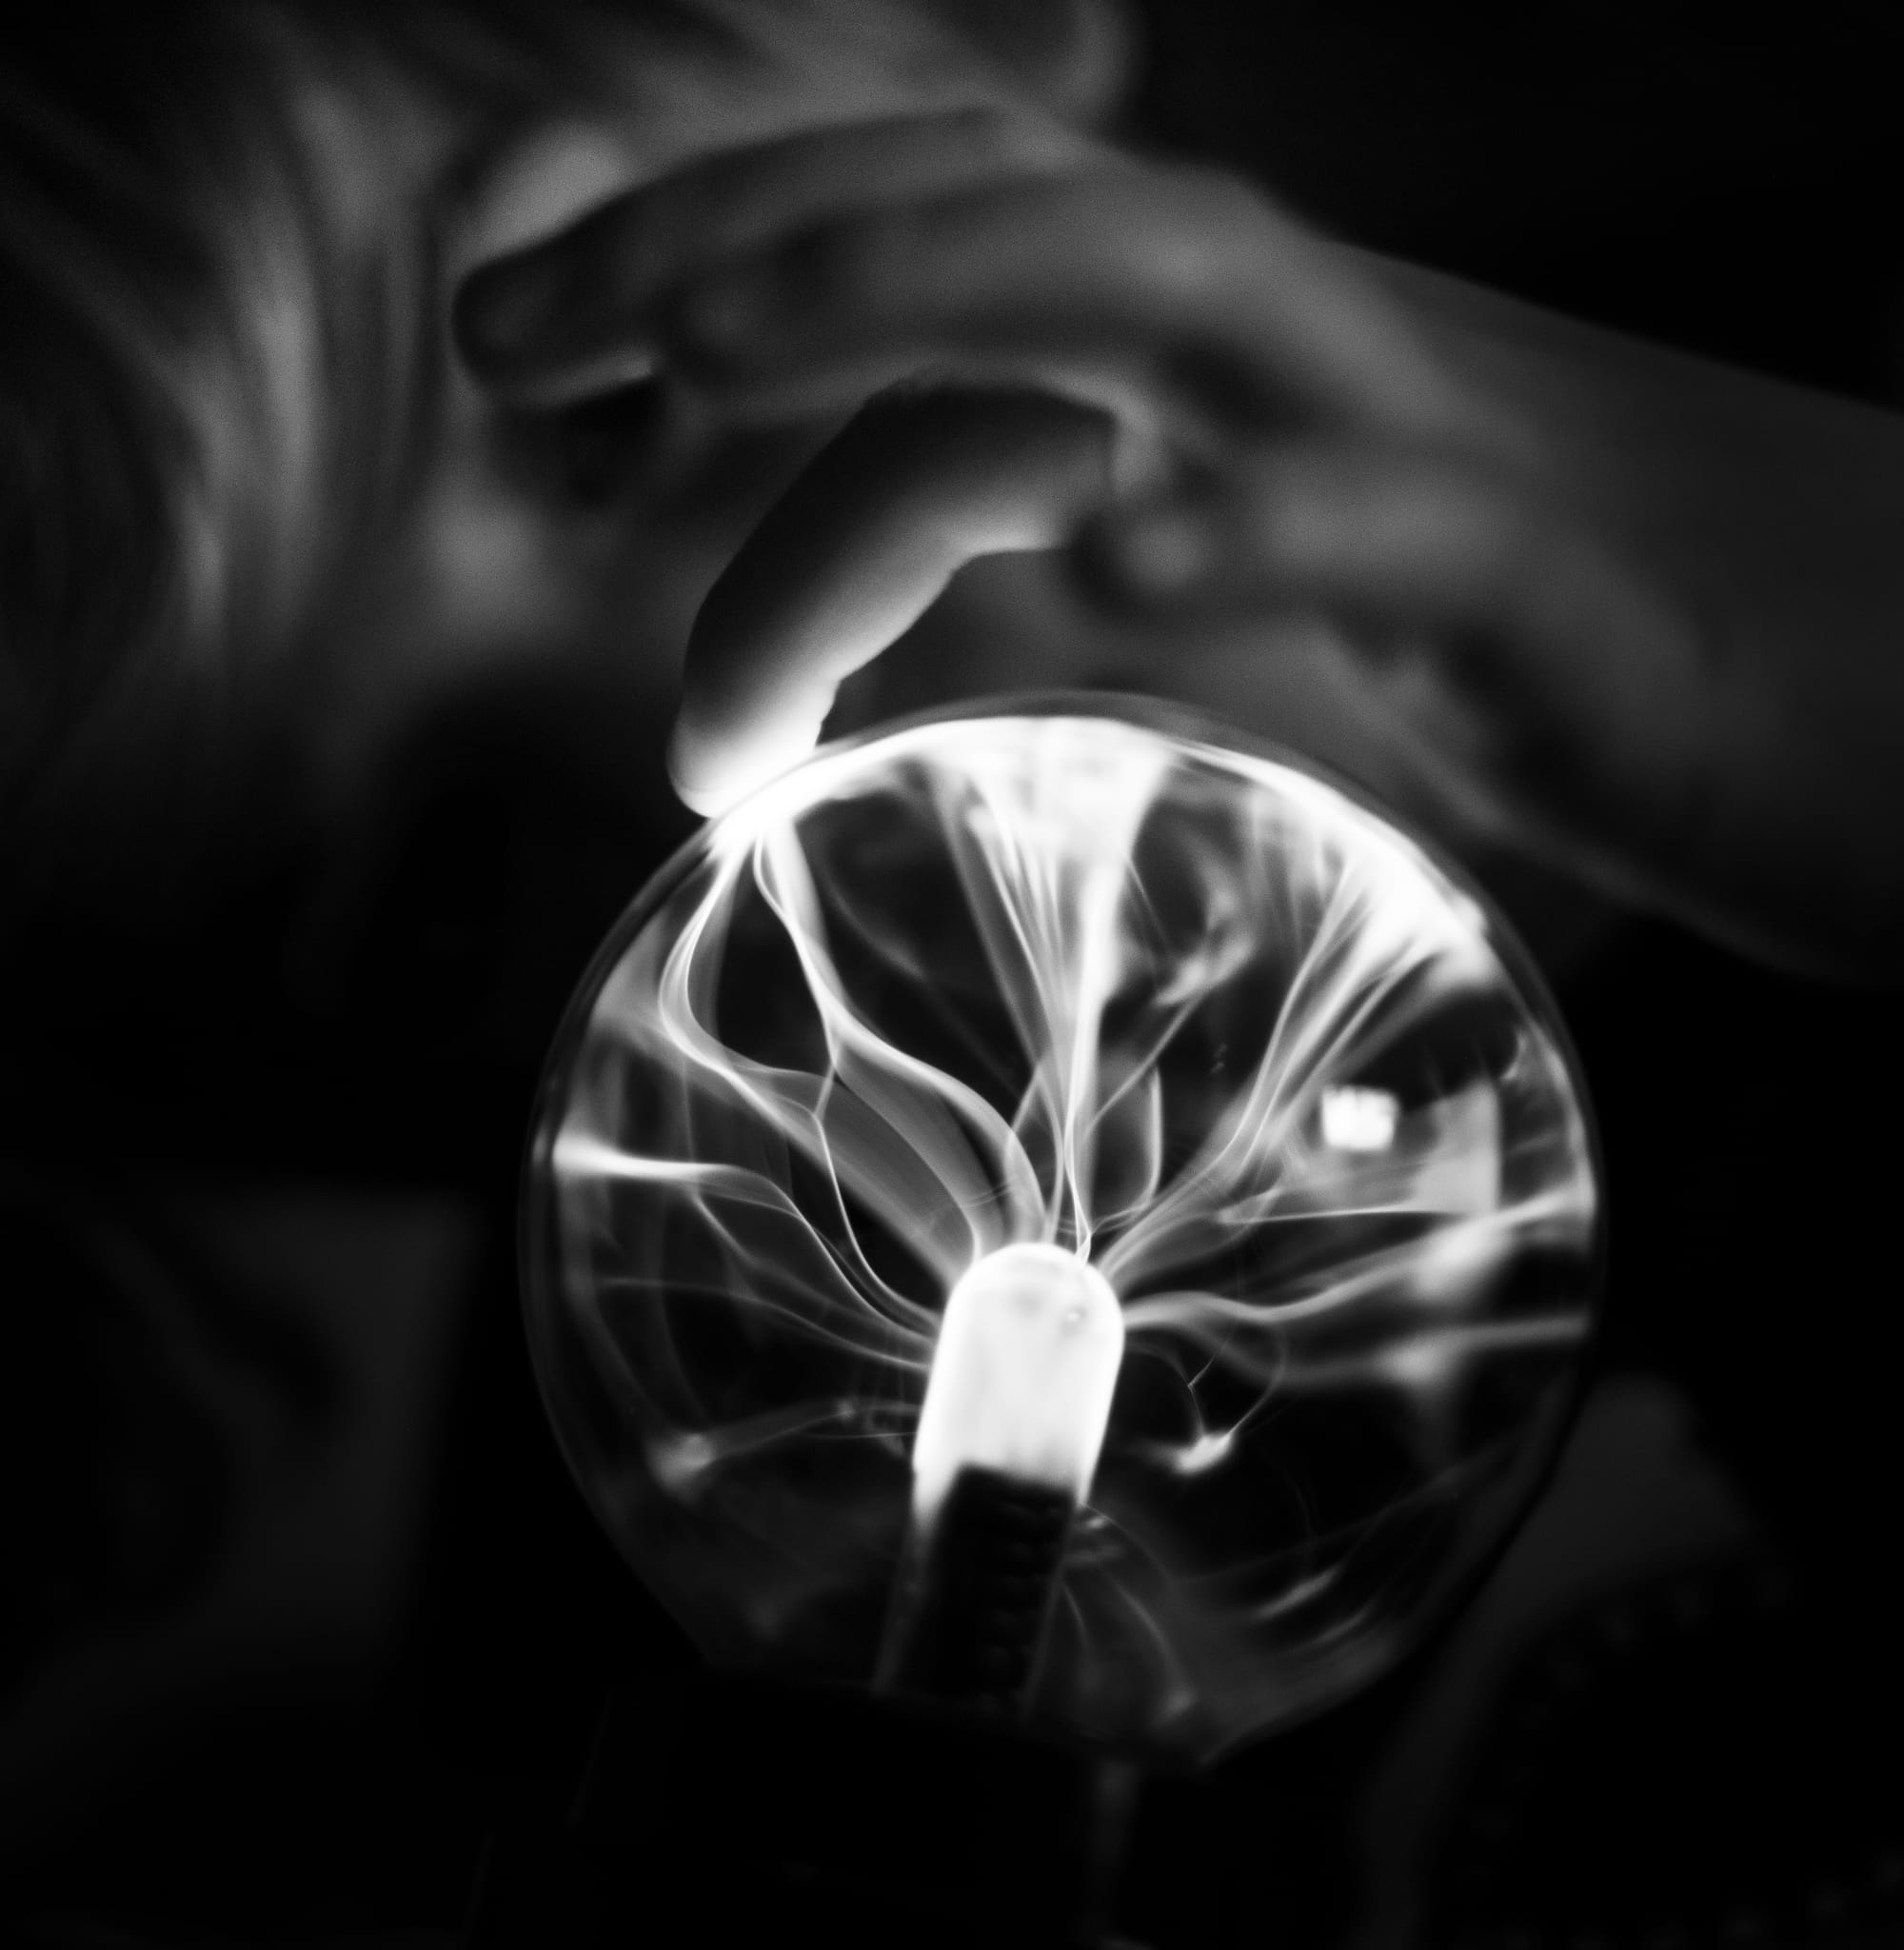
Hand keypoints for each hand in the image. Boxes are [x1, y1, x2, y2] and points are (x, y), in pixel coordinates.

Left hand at [457, 108, 1903, 980]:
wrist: (1892, 696)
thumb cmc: (1606, 655)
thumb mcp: (1338, 579)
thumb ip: (1173, 539)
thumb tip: (998, 558)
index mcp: (1263, 353)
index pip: (960, 239)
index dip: (723, 241)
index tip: (533, 334)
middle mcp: (1328, 343)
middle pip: (1005, 212)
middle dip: (733, 238)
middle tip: (506, 330)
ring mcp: (1451, 437)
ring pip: (1167, 295)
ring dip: (915, 301)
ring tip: (693, 361)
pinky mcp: (1572, 590)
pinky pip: (1400, 524)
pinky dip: (1244, 528)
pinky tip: (1100, 569)